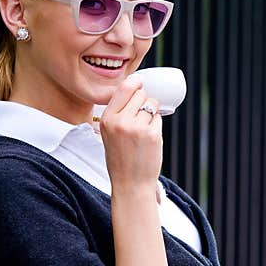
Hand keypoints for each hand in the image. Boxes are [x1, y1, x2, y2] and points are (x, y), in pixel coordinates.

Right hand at [98, 73, 162, 192]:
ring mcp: (137, 128)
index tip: (140, 81)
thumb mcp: (109, 134)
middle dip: (144, 102)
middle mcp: (120, 121)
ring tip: (144, 130)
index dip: (135, 83)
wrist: (130, 183)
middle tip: (140, 118)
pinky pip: (158, 118)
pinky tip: (149, 138)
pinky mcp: (152, 135)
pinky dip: (156, 125)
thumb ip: (117, 114)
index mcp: (107, 119)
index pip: (123, 89)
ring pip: (151, 105)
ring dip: (151, 113)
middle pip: (140, 94)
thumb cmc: (121, 158)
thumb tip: (135, 89)